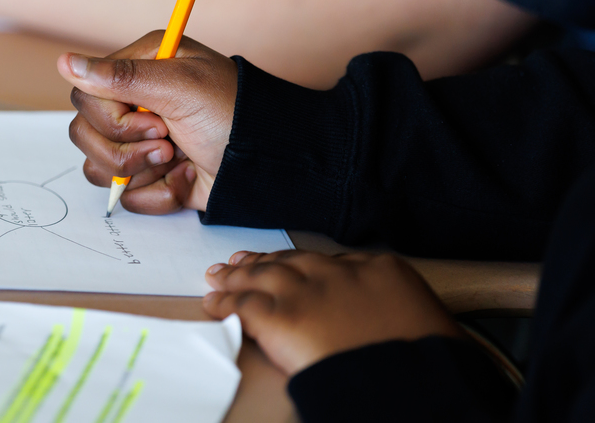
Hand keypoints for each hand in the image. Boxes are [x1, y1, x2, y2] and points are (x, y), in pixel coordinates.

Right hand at [56, 32, 237, 214]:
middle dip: (127, 148)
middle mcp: (134, 103)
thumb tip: (64, 62)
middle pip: (84, 134)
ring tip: (178, 159)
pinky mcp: (151, 175)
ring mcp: (140, 142)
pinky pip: (127, 196)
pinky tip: (185, 178)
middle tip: (169, 141)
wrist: (268, 163)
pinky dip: (159, 193)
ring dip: (141, 170)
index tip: (154, 119)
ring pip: (99, 168)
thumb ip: (120, 76)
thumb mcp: (180, 87)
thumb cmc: (234, 114)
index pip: (84, 96)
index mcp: (138, 70)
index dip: (112, 117)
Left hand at [204, 250, 464, 375]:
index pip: (335, 261)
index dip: (304, 264)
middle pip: (292, 261)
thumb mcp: (427, 323)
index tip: (292, 265)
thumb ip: (396, 310)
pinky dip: (225, 303)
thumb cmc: (430, 363)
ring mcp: (307, 291)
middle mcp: (339, 273)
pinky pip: (243, 305)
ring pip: (262, 275)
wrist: (414, 383)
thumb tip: (387, 320)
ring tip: (219, 276)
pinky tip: (214, 303)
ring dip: (237, 276)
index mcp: (381, 269)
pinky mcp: (281, 317)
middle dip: (265, 262)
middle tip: (242, 262)